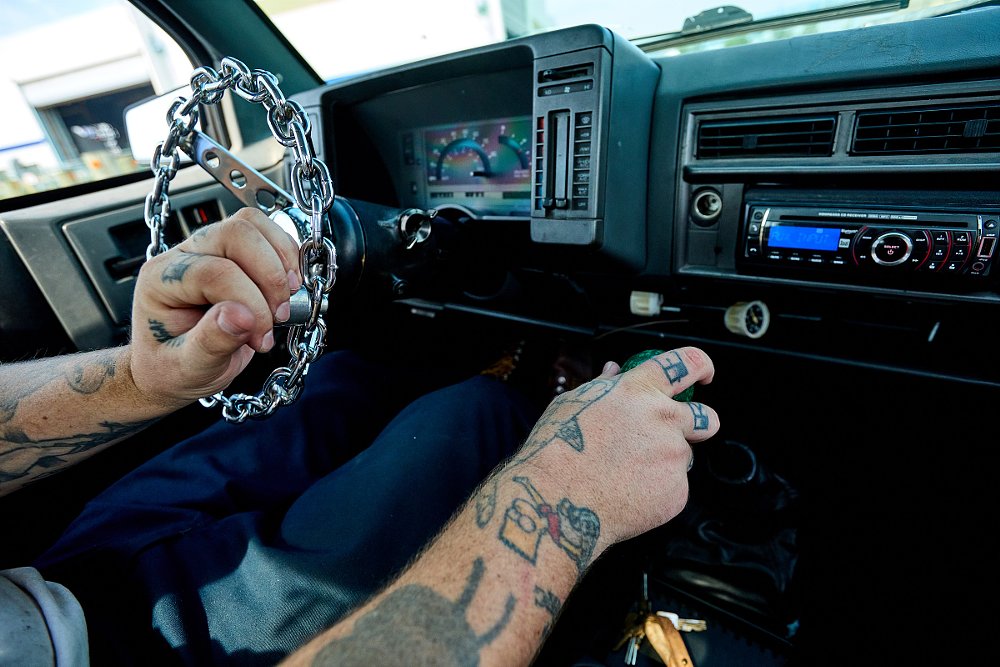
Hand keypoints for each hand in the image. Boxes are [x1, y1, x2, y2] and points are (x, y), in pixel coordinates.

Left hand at [128, 208, 300, 407]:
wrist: (174, 369)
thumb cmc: (174, 368)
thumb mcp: (189, 368)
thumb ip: (211, 342)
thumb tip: (241, 315)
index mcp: (160, 281)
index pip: (214, 272)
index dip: (249, 303)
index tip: (260, 337)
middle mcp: (183, 256)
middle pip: (235, 233)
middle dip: (269, 275)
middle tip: (278, 315)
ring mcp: (209, 249)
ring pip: (253, 224)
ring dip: (281, 261)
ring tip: (284, 301)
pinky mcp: (234, 253)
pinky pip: (266, 233)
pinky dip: (287, 257)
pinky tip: (287, 289)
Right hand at [510, 347, 718, 554]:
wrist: (558, 499)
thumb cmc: (557, 449)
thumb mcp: (572, 403)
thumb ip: (602, 385)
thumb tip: (614, 371)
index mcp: (639, 390)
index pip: (687, 364)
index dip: (701, 366)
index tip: (704, 374)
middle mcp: (664, 419)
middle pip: (706, 417)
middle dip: (699, 424)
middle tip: (676, 435)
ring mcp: (673, 456)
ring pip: (681, 457)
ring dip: (662, 462)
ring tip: (626, 475)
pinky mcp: (676, 491)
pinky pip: (672, 488)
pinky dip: (654, 492)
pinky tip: (626, 494)